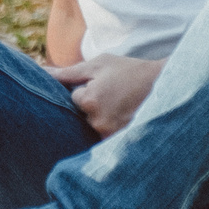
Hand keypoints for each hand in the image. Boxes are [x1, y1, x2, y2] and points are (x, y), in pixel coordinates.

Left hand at [46, 55, 162, 137]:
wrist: (167, 85)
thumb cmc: (130, 71)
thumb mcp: (99, 64)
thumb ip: (68, 72)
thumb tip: (41, 72)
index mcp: (89, 100)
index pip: (74, 98)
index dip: (88, 89)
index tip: (106, 85)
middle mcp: (98, 122)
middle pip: (83, 115)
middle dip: (94, 106)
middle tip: (115, 96)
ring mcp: (112, 136)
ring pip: (95, 127)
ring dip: (105, 118)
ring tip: (124, 105)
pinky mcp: (124, 144)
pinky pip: (107, 138)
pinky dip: (114, 128)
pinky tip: (128, 116)